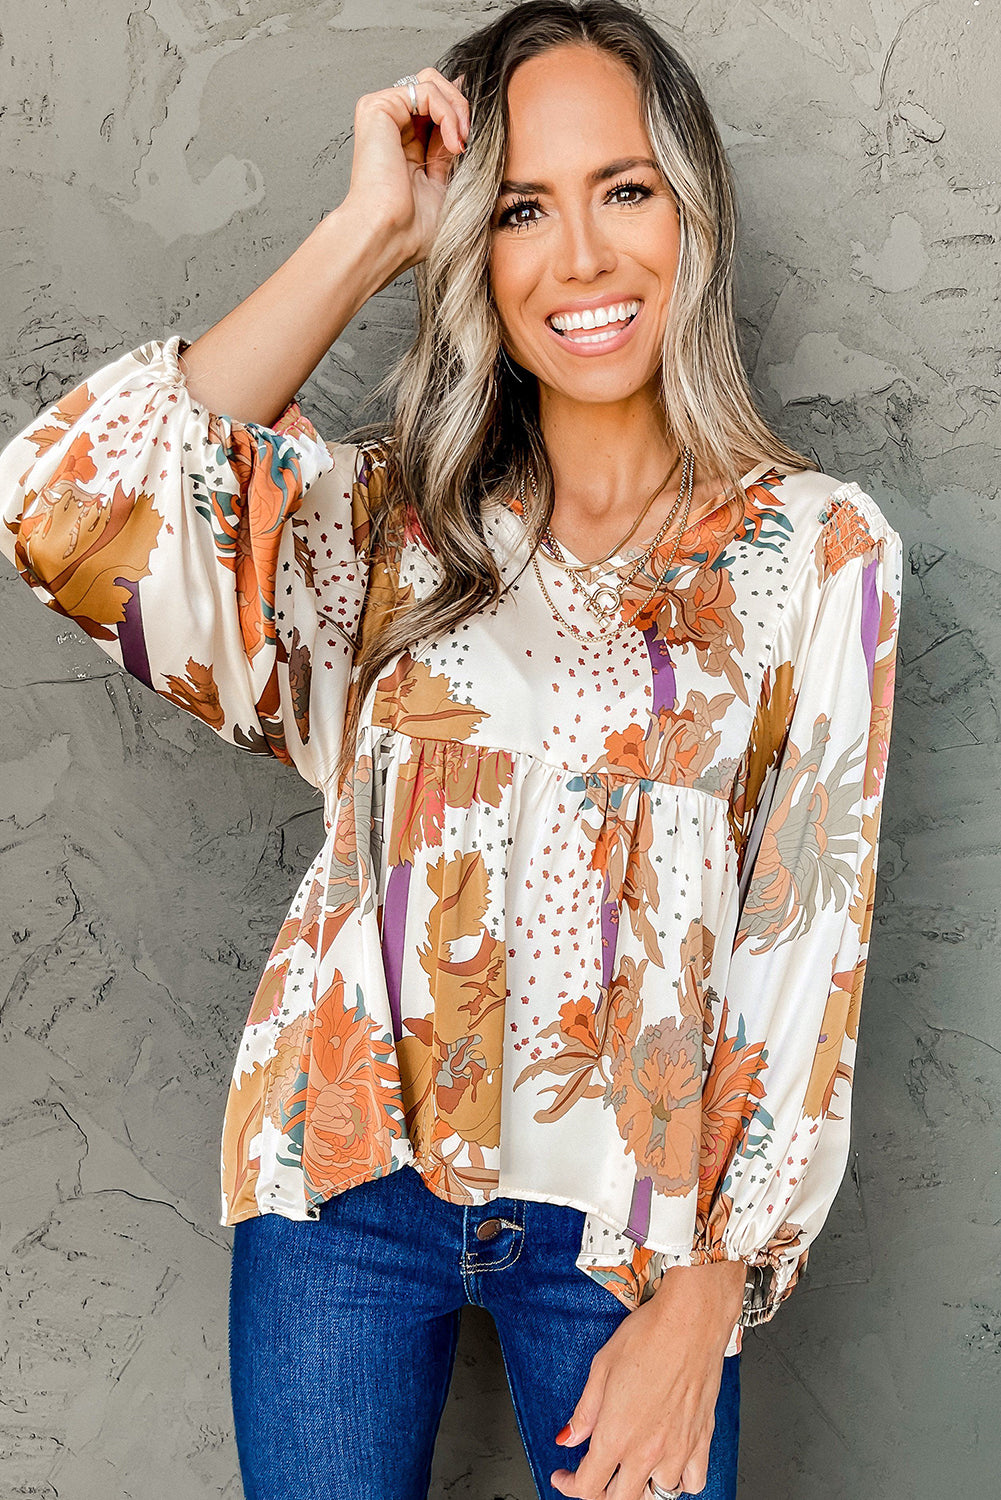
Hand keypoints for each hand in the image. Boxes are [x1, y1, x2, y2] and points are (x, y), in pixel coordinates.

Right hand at [343, 67, 469, 271]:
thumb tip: (465, 111)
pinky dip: (447, 112)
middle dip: (461, 108)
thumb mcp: (447, 181)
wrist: (390, 236)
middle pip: (435, 86)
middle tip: (467, 141)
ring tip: (460, 142)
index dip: (461, 114)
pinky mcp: (377, 107)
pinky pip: (425, 89)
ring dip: (457, 109)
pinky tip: (452, 140)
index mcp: (406, 145)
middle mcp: (393, 127)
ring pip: (431, 81)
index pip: (438, 109)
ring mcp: (384, 116)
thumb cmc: (414, 227)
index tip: (473, 140)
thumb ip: (453, 144)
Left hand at [550, 1261, 745, 1498]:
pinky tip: (669, 1465)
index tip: (564, 1476)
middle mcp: (647, 1450)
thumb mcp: (601, 1367)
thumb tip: (567, 1439)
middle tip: (594, 1475)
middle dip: (600, 1493)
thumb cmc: (648, 1335)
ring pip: (657, 1495)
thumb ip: (584, 1412)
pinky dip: (680, 1482)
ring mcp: (678, 1449)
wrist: (691, 1320)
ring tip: (631, 1467)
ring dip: (640, 1488)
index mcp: (616, 1434)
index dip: (570, 1486)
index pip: (588, 1487)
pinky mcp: (702, 1440)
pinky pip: (693, 1483)